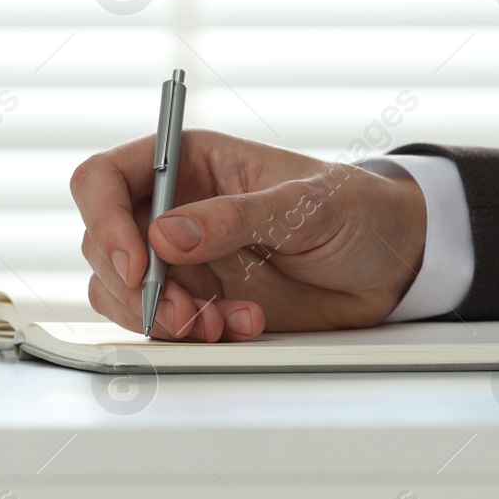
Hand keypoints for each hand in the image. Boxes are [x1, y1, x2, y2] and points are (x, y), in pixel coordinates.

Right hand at [72, 130, 427, 341]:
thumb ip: (234, 217)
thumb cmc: (357, 210)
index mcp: (189, 162)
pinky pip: (166, 325)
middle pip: (104, 245)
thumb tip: (166, 234)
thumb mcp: (305, 205)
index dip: (105, 219)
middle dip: (136, 287)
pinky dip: (194, 335)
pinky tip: (244, 324)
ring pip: (123, 293)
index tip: (136, 263)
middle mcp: (174, 209)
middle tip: (185, 315)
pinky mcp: (203, 302)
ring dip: (161, 319)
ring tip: (218, 326)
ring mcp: (184, 260)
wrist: (394, 263)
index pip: (105, 180)